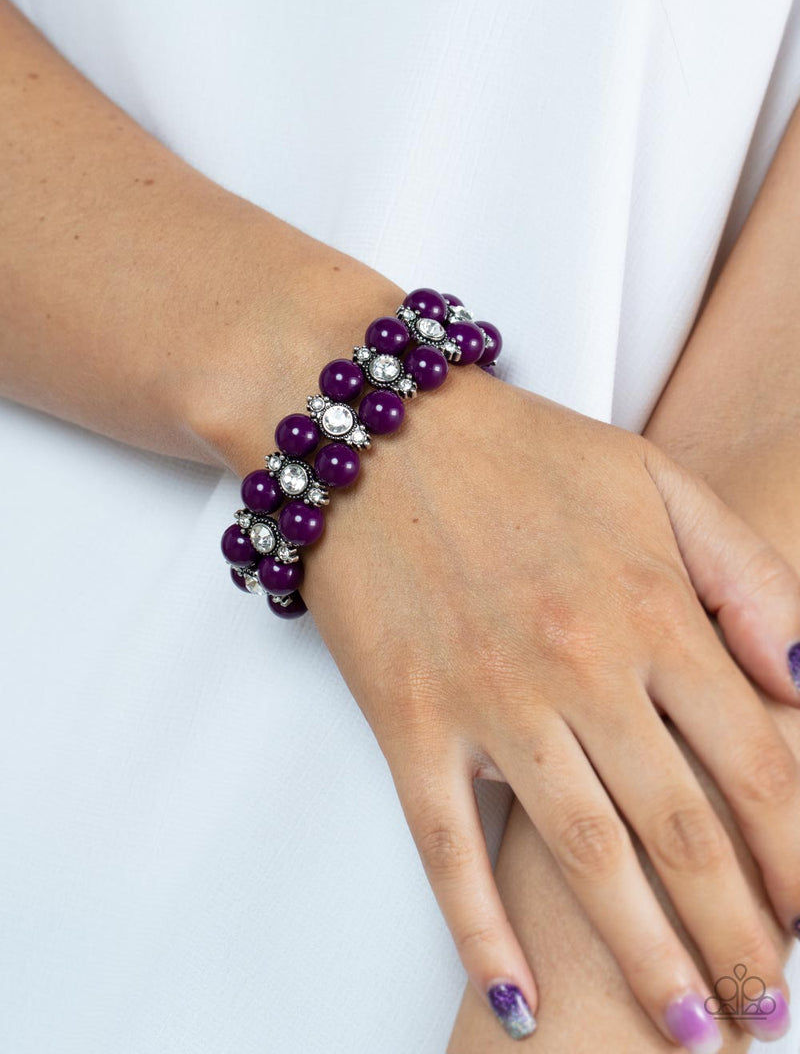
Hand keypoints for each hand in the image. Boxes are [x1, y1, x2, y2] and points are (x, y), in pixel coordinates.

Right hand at [284, 366, 799, 1044]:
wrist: (375, 429)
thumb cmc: (525, 453)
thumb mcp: (659, 481)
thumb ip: (747, 573)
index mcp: (653, 610)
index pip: (761, 764)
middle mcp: (580, 668)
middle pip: (684, 832)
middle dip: (740, 939)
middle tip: (767, 1014)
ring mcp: (488, 700)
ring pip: (583, 857)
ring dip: (644, 958)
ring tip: (691, 1035)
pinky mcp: (408, 720)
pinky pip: (448, 846)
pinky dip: (482, 933)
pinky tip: (519, 1004)